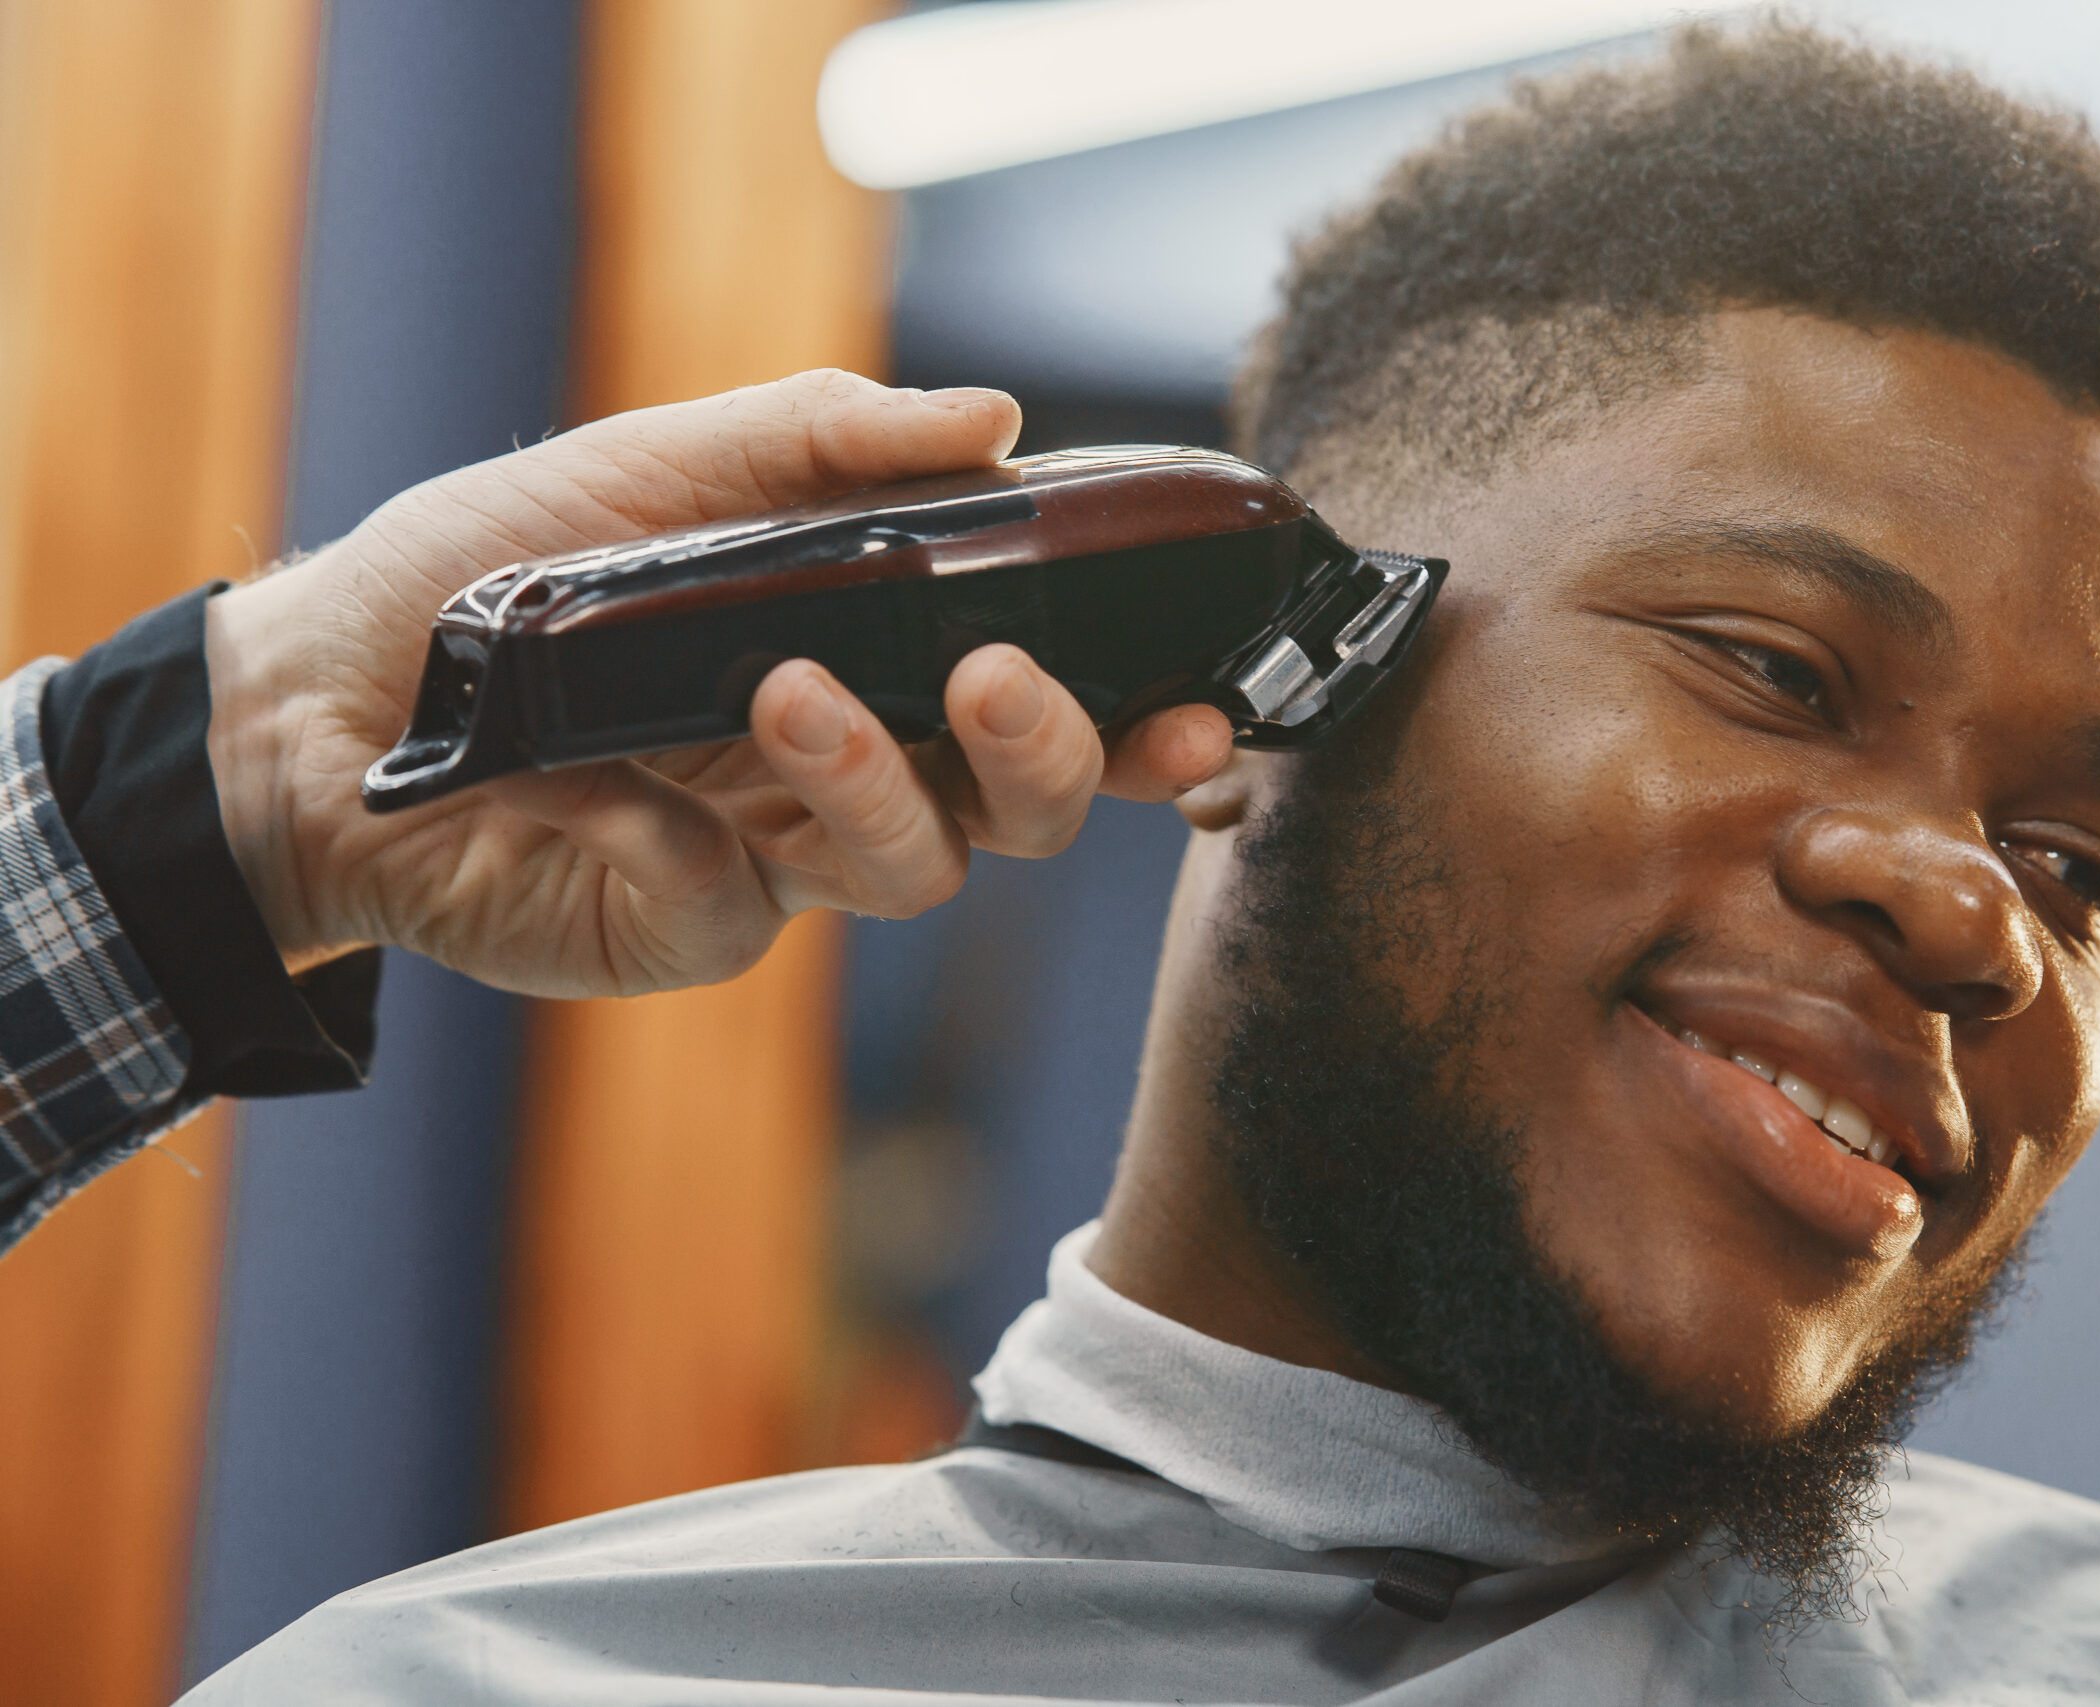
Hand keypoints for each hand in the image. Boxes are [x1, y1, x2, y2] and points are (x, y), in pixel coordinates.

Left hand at [203, 370, 1232, 997]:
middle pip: (1021, 812)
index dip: (1143, 727)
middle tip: (1001, 682)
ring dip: (875, 785)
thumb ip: (834, 441)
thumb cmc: (506, 564)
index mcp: (881, 664)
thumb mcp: (672, 463)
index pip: (1051, 707)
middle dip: (1051, 758)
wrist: (329, 683)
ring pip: (911, 870)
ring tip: (790, 697)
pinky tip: (618, 796)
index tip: (1202, 709)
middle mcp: (853, 772)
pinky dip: (693, 849)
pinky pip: (736, 912)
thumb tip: (999, 422)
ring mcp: (773, 859)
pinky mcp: (681, 927)